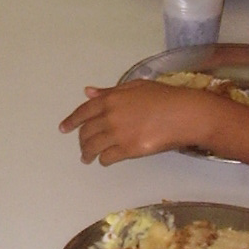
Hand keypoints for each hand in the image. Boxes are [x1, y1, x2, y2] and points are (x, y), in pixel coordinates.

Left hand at [59, 80, 196, 163]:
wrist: (185, 114)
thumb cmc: (164, 97)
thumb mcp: (136, 87)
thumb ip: (110, 91)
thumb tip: (88, 92)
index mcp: (111, 98)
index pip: (83, 111)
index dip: (71, 121)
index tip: (63, 128)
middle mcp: (110, 116)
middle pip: (86, 131)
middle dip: (81, 140)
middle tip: (82, 147)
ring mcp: (118, 134)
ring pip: (93, 146)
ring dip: (87, 153)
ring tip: (87, 158)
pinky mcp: (128, 150)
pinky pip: (107, 157)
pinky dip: (103, 160)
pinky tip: (104, 160)